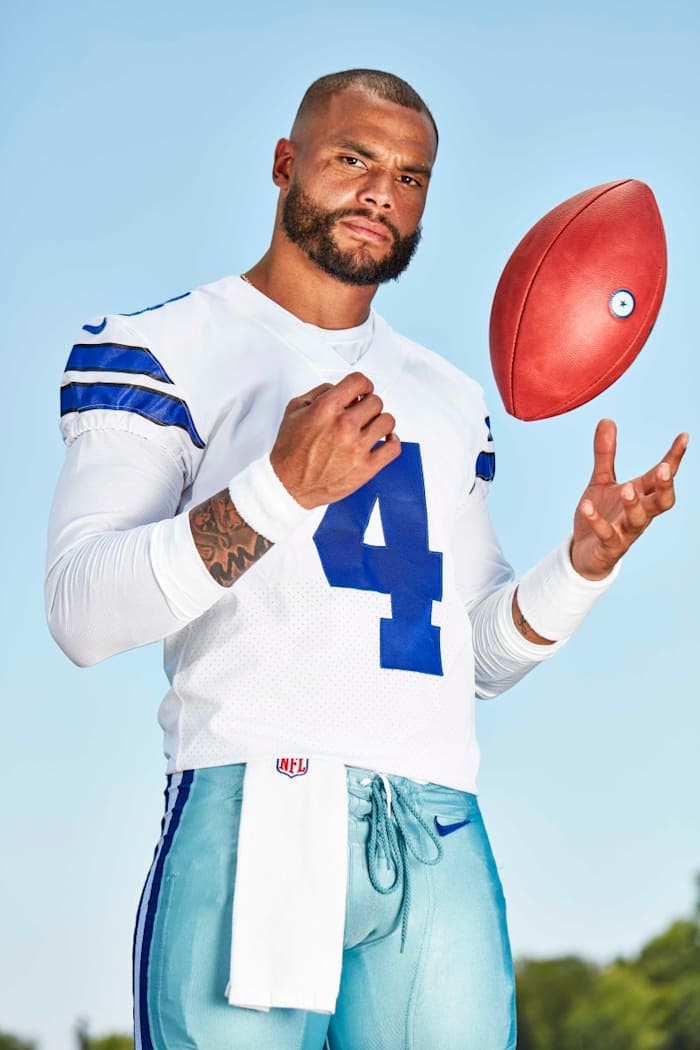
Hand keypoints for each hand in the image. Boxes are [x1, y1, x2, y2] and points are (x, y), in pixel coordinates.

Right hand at [269, 372, 400, 507]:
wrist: (288, 485)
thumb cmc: (290, 453)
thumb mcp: (294, 411)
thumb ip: (319, 394)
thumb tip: (339, 389)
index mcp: (327, 409)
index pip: (359, 382)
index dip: (363, 385)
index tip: (363, 391)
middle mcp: (344, 426)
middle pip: (375, 401)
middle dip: (368, 404)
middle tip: (362, 412)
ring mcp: (357, 447)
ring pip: (387, 421)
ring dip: (380, 421)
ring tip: (372, 426)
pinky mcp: (366, 467)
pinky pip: (393, 447)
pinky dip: (392, 441)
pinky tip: (384, 441)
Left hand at [570, 419, 687, 579]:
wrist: (585, 552)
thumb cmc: (601, 514)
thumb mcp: (602, 481)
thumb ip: (606, 454)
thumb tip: (607, 420)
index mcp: (642, 494)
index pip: (662, 475)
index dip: (675, 458)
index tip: (683, 436)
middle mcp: (640, 513)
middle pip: (662, 501)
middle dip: (666, 486)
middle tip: (665, 469)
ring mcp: (626, 531)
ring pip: (639, 520)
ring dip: (635, 505)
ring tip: (627, 488)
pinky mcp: (609, 545)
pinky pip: (607, 534)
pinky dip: (598, 521)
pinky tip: (587, 507)